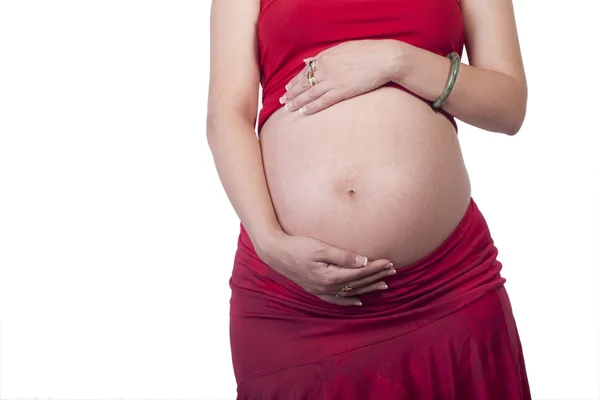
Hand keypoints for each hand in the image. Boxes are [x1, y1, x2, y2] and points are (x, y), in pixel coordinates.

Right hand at [256, 231, 395, 306]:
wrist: (276, 254)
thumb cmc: (297, 246)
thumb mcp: (320, 248)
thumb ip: (343, 256)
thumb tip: (364, 261)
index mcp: (330, 276)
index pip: (360, 273)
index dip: (376, 267)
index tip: (389, 262)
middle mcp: (328, 287)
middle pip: (358, 283)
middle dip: (377, 277)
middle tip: (393, 271)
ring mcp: (322, 291)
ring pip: (351, 292)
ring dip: (368, 288)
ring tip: (384, 286)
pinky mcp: (316, 290)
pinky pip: (337, 300)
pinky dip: (349, 301)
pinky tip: (359, 301)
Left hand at [280, 39, 399, 114]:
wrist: (384, 58)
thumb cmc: (367, 51)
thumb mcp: (342, 48)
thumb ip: (323, 55)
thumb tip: (307, 61)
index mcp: (325, 58)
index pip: (305, 72)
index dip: (295, 81)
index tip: (288, 88)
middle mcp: (325, 70)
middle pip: (303, 84)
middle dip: (291, 93)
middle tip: (282, 100)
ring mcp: (332, 81)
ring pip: (309, 94)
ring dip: (297, 102)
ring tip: (288, 108)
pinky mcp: (342, 92)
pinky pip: (322, 101)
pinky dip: (312, 107)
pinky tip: (304, 112)